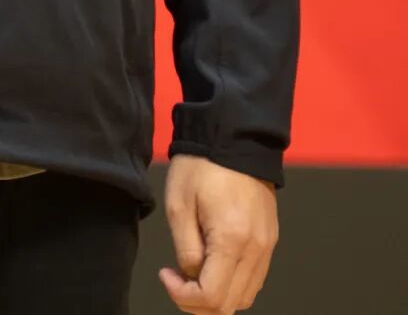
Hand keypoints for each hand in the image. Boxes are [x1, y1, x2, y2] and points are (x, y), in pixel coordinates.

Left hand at [160, 155, 278, 312]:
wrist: (234, 136)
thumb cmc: (202, 165)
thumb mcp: (179, 205)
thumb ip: (186, 250)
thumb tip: (191, 277)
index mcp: (232, 240)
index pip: (212, 297)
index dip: (183, 296)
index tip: (166, 274)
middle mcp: (256, 249)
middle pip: (230, 304)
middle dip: (197, 302)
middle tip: (176, 278)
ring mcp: (267, 245)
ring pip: (244, 296)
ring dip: (217, 295)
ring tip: (192, 271)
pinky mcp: (269, 238)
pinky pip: (253, 278)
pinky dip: (232, 282)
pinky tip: (212, 263)